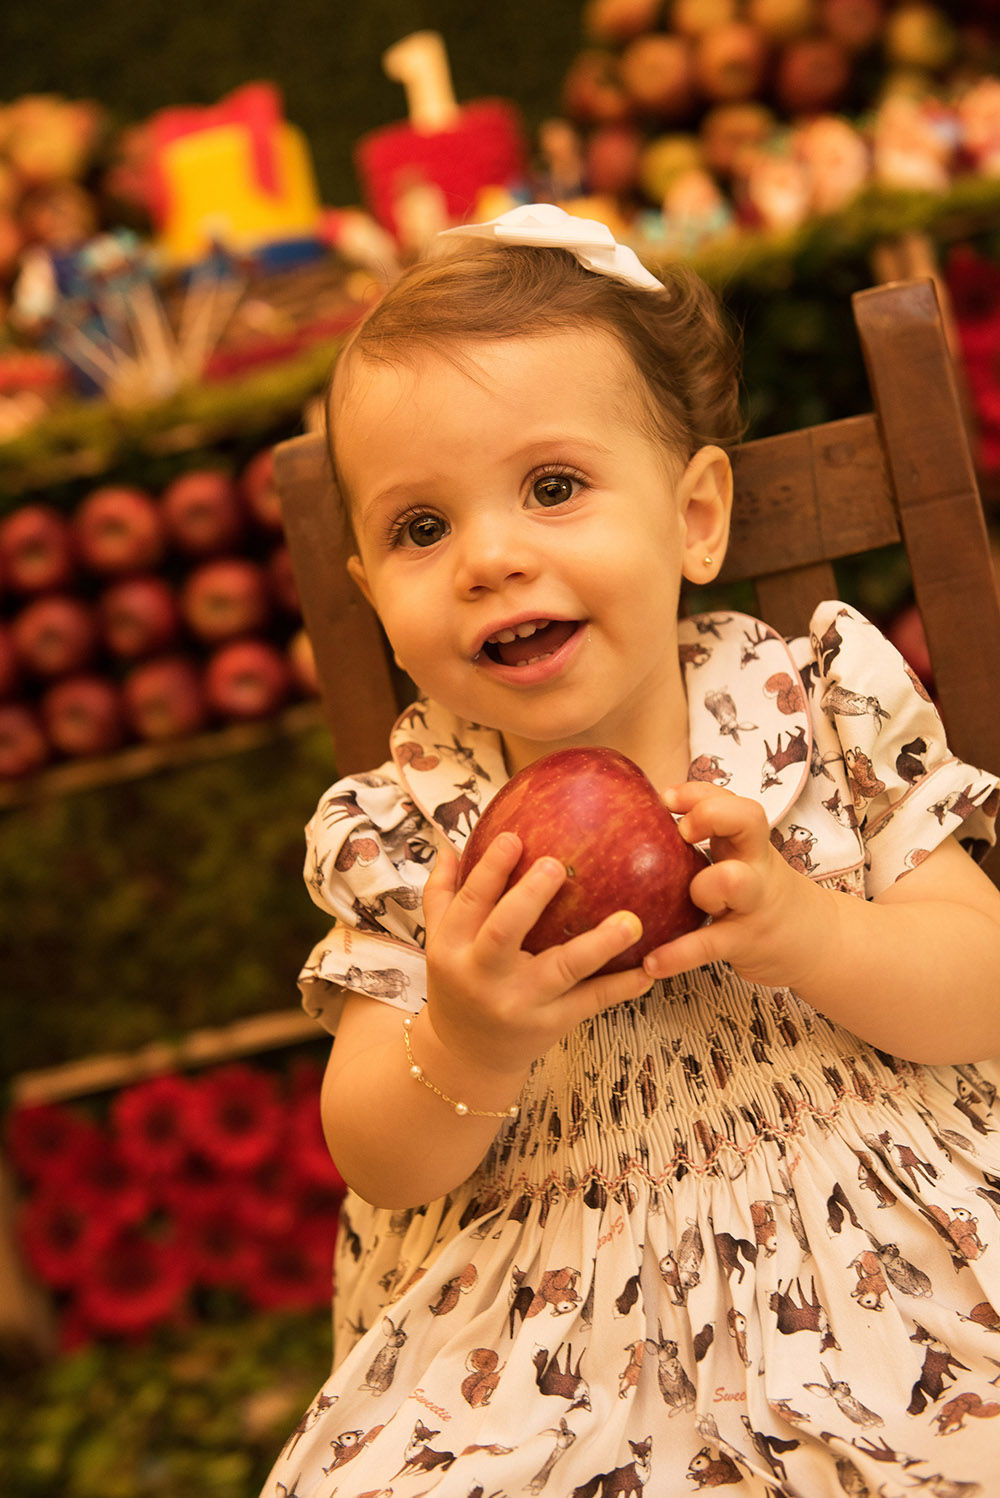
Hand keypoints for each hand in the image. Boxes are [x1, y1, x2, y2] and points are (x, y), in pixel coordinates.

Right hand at [421, 831, 651, 1077]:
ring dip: (597, 946)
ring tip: (631, 922)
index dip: (489, 871)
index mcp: (452, 948)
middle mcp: (482, 976)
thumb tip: (449, 847)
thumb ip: (441, 895)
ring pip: (560, 971)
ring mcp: (518, 1004)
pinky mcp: (550, 1026)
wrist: (466, 1058)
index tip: (513, 837)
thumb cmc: (458, 985)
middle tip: (557, 865)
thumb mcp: (438, 942)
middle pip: (504, 933)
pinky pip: (589, 1003)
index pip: (469, 903)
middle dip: (530, 899)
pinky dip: (619, 987)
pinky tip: (647, 970)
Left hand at [642, 782, 832, 990]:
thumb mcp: (744, 859)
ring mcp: (753, 902)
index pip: (731, 798)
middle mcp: (755, 863)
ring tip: (673, 900)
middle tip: (681, 832)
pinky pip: (709, 945)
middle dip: (711, 814)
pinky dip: (678, 956)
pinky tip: (651, 963)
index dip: (699, 792)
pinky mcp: (745, 941)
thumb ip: (708, 839)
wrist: (819, 942)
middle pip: (748, 819)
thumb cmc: (761, 893)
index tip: (665, 798)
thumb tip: (641, 818)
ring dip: (703, 885)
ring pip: (735, 880)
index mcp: (748, 841)